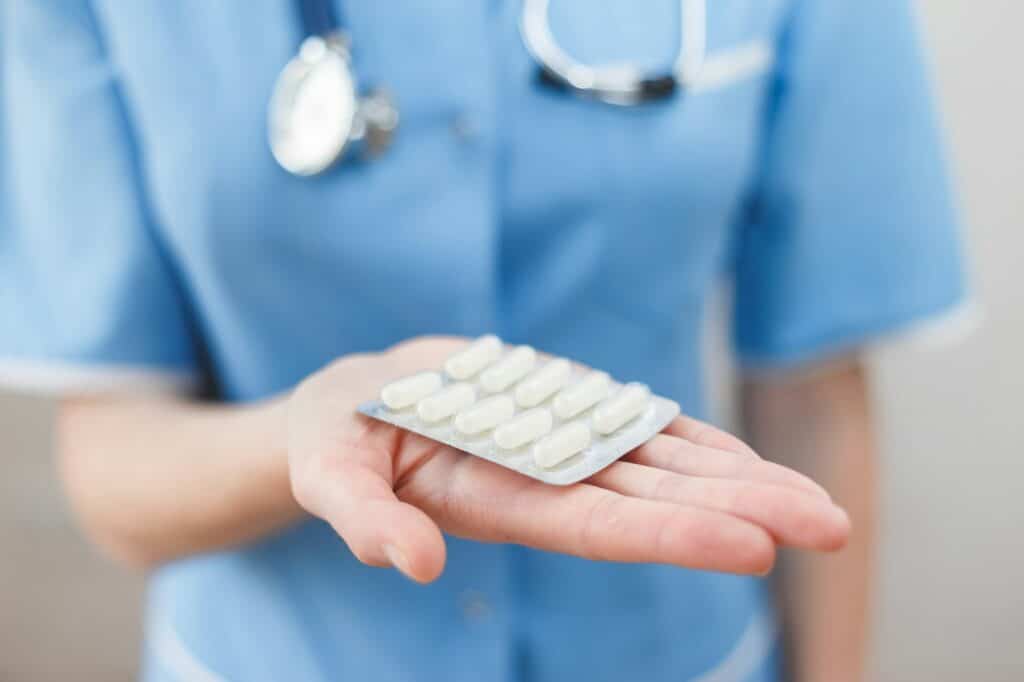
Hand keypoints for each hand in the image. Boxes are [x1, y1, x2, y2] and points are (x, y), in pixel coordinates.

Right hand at [286, 337, 849, 582]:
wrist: (354, 405)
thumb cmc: (335, 445)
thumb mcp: (332, 477)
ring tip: (817, 503)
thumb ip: (365, 518)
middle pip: (656, 498)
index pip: (599, 525)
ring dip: (742, 480)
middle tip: (830, 527)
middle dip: (743, 510)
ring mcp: (562, 444)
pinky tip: (748, 458)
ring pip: (664, 464)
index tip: (753, 545)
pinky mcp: (564, 410)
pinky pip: (639, 426)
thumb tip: (412, 564)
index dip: (673, 533)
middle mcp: (547, 478)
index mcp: (500, 500)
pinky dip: (696, 440)